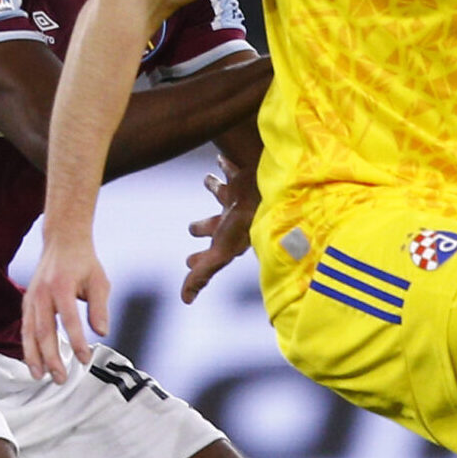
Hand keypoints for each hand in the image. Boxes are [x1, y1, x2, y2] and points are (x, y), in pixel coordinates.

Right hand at [20, 235, 108, 381]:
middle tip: (60, 378)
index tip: (85, 359)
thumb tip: (102, 332)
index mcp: (61, 286)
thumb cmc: (83, 262)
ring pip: (29, 332)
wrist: (62, 241)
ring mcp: (31, 298)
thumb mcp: (99, 281)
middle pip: (44, 331)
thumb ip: (100, 307)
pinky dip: (27, 346)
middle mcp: (42, 293)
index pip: (69, 320)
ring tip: (40, 376)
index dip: (76, 342)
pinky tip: (33, 361)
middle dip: (51, 358)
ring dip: (34, 357)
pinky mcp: (26, 302)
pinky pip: (25, 328)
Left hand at [181, 156, 257, 303]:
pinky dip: (225, 165)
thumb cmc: (246, 223)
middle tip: (191, 228)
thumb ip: (202, 275)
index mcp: (230, 239)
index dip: (199, 260)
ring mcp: (240, 197)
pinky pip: (232, 168)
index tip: (186, 262)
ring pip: (223, 194)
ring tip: (206, 179)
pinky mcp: (243, 176)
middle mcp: (235, 219)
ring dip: (214, 188)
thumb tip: (185, 300)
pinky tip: (220, 157)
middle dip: (204, 227)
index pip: (211, 254)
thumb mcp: (221, 253)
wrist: (271, 189)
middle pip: (216, 225)